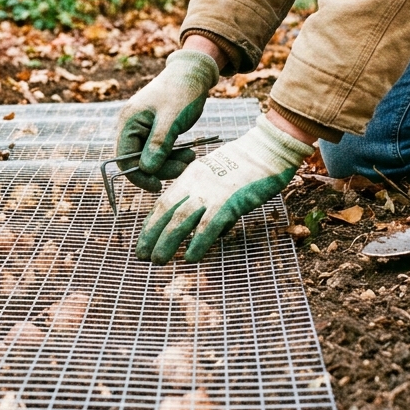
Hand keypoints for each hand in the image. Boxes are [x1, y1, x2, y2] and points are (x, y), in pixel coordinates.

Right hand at [114, 48, 220, 190]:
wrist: (193, 73)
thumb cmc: (182, 91)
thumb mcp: (172, 119)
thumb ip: (158, 144)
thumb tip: (146, 170)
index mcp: (129, 122)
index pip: (124, 159)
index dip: (139, 176)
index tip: (158, 186)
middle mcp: (131, 126)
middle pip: (138, 160)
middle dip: (161, 167)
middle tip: (185, 165)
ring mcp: (142, 127)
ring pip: (150, 157)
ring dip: (170, 162)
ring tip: (191, 156)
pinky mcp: (153, 128)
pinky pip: (158, 149)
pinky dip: (172, 154)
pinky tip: (188, 151)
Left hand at [135, 115, 314, 263]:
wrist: (268, 149)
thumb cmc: (249, 165)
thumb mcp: (221, 179)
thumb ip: (214, 203)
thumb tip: (217, 231)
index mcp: (191, 176)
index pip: (164, 201)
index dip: (152, 222)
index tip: (144, 239)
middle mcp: (195, 184)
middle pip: (166, 211)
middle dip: (151, 235)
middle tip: (141, 256)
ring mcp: (211, 192)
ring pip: (180, 220)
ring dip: (166, 242)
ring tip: (157, 261)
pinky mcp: (228, 201)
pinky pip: (208, 226)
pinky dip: (197, 243)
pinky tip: (190, 258)